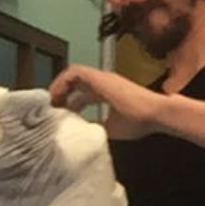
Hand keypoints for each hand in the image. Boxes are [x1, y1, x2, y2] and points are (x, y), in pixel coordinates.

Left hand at [49, 64, 163, 139]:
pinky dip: (62, 81)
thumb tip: (80, 133)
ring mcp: (102, 78)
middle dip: (61, 95)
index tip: (61, 117)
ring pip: (73, 74)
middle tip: (51, 110)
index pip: (84, 95)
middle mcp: (104, 83)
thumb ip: (96, 127)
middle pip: (76, 83)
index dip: (70, 104)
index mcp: (108, 94)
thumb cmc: (138, 122)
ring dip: (59, 86)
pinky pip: (74, 71)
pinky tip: (56, 95)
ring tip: (51, 102)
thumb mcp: (111, 128)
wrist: (153, 113)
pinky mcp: (99, 77)